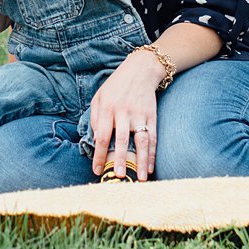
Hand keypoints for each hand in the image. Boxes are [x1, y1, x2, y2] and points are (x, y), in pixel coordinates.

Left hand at [86, 49, 167, 180]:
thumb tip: (95, 139)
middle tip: (118, 177)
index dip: (98, 155)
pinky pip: (153, 137)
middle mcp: (123, 112)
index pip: (101, 136)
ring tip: (141, 178)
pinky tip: (150, 167)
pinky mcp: (152, 115)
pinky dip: (152, 153)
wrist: (140, 70)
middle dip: (119, 160)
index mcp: (107, 108)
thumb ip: (95, 117)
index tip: (96, 170)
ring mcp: (139, 114)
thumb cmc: (116, 86)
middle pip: (121, 140)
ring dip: (140, 160)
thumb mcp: (99, 96)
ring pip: (141, 140)